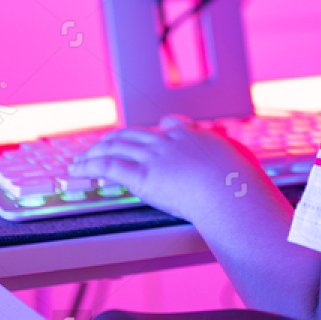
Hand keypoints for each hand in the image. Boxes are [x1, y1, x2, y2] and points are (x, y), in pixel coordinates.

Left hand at [68, 116, 272, 223]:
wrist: (233, 192)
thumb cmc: (243, 184)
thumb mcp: (242, 161)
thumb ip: (233, 159)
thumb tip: (238, 161)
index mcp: (195, 137)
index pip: (170, 127)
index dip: (155, 132)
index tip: (150, 134)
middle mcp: (171, 141)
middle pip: (135, 134)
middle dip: (115, 139)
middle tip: (103, 145)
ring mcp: (155, 157)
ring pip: (116, 146)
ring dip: (95, 152)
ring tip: (81, 159)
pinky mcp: (142, 176)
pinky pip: (109, 166)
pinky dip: (89, 166)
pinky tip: (78, 170)